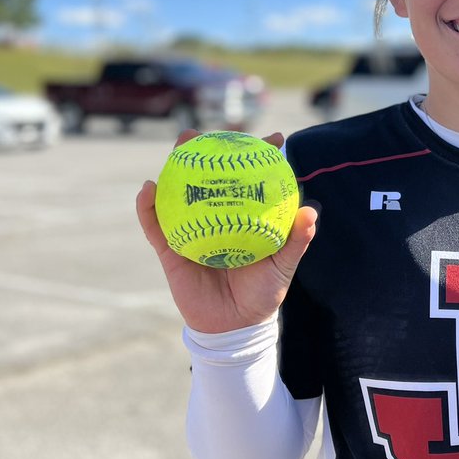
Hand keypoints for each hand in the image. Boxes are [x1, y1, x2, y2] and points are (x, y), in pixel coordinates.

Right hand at [136, 130, 317, 332]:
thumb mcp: (283, 266)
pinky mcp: (169, 248)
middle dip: (206, 149)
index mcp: (244, 215)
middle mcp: (217, 215)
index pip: (251, 179)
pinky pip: (155, 225)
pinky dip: (147, 207)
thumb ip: (296, 240)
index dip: (261, 155)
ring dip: (173, 165)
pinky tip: (148, 189)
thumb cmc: (262, 292)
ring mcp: (190, 229)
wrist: (234, 325)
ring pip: (178, 192)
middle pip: (209, 176)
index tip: (274, 138)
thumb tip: (311, 211)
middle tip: (207, 133)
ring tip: (179, 145)